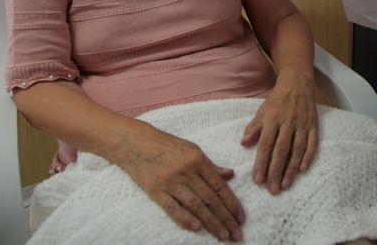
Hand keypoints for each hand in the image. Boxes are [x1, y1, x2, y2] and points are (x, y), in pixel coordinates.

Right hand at [117, 123, 244, 240]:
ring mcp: (171, 181)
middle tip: (237, 234)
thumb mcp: (192, 149)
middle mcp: (187, 171)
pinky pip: (172, 207)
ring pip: (196, 205)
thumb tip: (230, 175)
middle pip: (210, 198)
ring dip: (211, 222)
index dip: (232, 203)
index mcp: (198, 159)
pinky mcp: (155, 190)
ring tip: (223, 235)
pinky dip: (185, 218)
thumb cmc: (165, 144)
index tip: (241, 218)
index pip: (219, 186)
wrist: (135, 143)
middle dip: (226, 217)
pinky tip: (197, 227)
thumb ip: (210, 165)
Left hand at [241, 71, 318, 193]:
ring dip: (291, 169)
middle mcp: (288, 122)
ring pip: (297, 150)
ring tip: (285, 185)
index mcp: (273, 118)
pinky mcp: (314, 125)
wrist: (298, 83)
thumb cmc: (277, 99)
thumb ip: (254, 127)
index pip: (266, 144)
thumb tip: (243, 143)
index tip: (257, 179)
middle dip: (276, 171)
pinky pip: (312, 143)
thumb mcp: (262, 110)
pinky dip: (308, 157)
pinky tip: (302, 170)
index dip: (261, 162)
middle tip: (272, 189)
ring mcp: (303, 124)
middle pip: (281, 150)